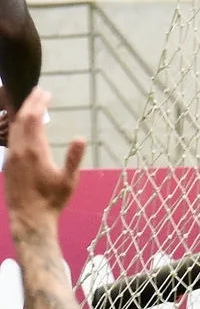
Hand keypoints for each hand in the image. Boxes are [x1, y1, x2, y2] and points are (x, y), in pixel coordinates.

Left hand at [2, 89, 85, 233]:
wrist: (29, 218)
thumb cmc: (53, 200)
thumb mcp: (69, 180)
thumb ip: (74, 158)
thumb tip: (81, 138)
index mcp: (35, 151)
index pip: (34, 120)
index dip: (40, 104)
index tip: (46, 92)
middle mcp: (20, 150)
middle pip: (21, 119)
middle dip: (29, 103)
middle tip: (37, 90)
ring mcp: (11, 156)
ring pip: (13, 127)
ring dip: (21, 112)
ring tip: (29, 103)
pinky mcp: (7, 163)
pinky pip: (10, 137)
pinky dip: (16, 125)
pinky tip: (21, 125)